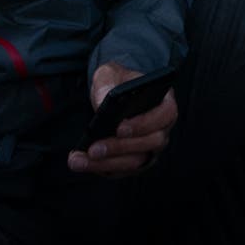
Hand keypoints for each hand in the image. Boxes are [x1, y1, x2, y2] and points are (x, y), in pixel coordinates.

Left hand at [68, 62, 178, 177]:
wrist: (112, 97)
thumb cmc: (116, 82)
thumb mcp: (110, 74)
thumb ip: (107, 82)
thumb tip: (102, 104)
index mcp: (164, 103)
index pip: (165, 115)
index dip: (144, 123)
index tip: (120, 128)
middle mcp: (162, 128)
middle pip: (150, 143)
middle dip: (120, 148)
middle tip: (94, 149)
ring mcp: (150, 148)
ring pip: (135, 162)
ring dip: (107, 163)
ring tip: (80, 160)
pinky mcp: (135, 161)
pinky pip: (122, 170)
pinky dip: (101, 168)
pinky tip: (82, 163)